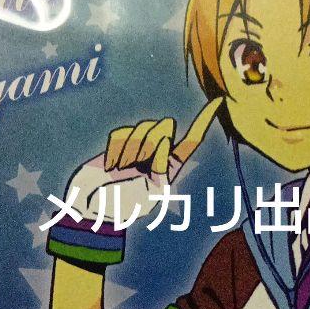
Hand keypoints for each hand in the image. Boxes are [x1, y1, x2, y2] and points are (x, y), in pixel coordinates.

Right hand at [62, 97, 223, 226]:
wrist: (91, 207)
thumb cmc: (124, 206)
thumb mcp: (150, 194)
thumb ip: (161, 167)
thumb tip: (163, 138)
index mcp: (170, 166)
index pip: (191, 140)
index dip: (203, 121)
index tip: (218, 101)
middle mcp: (157, 151)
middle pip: (163, 127)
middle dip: (149, 143)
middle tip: (135, 167)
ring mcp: (137, 145)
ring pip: (142, 127)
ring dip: (130, 149)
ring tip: (121, 170)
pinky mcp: (118, 141)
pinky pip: (120, 132)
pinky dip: (114, 149)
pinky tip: (110, 166)